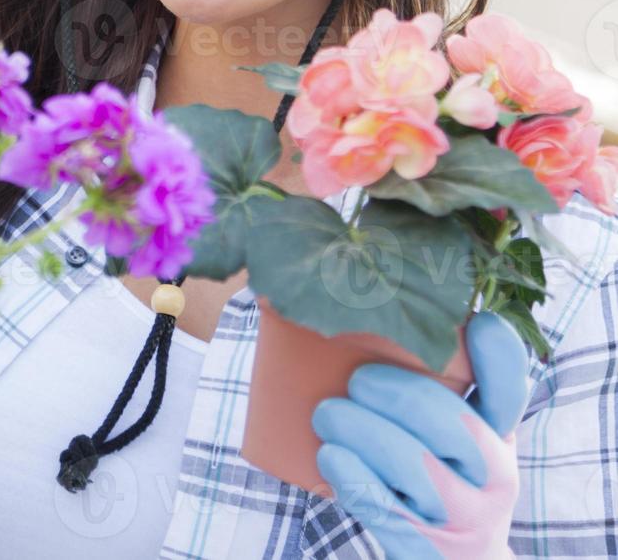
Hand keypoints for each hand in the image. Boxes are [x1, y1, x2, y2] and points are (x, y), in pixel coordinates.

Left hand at [312, 311, 530, 558]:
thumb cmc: (439, 473)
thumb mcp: (457, 434)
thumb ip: (432, 382)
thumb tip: (351, 300)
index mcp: (498, 435)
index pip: (508, 389)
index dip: (496, 353)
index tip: (473, 322)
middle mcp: (491, 474)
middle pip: (451, 423)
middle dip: (398, 394)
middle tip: (356, 380)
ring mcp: (460, 515)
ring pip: (414, 465)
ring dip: (362, 431)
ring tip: (327, 414)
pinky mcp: (422, 545)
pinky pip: (384, 508)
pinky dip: (353, 477)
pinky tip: (331, 455)